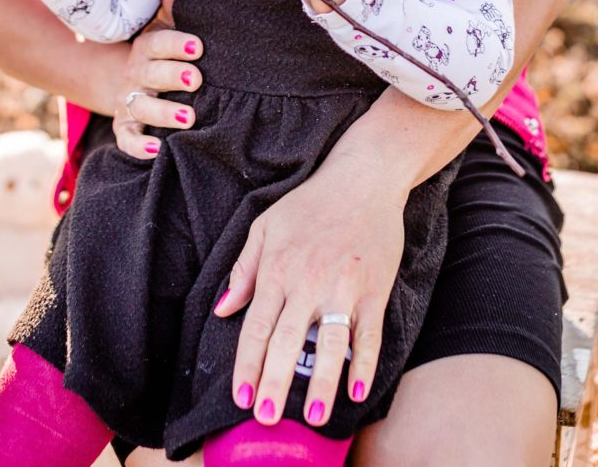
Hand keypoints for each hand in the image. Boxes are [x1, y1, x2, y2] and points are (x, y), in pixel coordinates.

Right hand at [112, 13, 202, 158]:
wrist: (122, 83)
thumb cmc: (157, 54)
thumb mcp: (162, 26)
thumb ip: (172, 4)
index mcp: (146, 48)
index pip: (158, 43)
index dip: (176, 44)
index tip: (198, 47)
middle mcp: (135, 74)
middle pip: (150, 74)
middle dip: (172, 76)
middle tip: (196, 79)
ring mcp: (128, 101)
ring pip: (141, 107)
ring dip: (163, 112)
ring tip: (189, 119)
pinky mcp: (124, 127)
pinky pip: (127, 139)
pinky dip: (139, 147)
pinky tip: (157, 151)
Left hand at [215, 145, 406, 427]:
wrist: (362, 178)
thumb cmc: (309, 203)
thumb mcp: (265, 226)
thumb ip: (243, 269)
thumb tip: (223, 309)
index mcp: (277, 267)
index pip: (257, 325)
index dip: (247, 364)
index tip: (240, 397)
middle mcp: (308, 280)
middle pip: (288, 339)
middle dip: (276, 381)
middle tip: (267, 418)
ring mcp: (344, 286)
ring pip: (330, 342)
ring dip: (323, 382)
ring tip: (315, 417)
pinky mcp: (374, 288)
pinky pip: (369, 333)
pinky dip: (364, 364)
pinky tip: (356, 392)